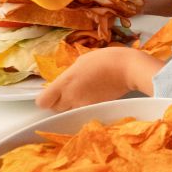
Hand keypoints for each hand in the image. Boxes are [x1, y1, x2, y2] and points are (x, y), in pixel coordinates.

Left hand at [36, 46, 164, 112]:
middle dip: (59, 102)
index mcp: (65, 82)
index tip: (51, 94)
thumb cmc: (105, 59)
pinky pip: (83, 112)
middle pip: (55, 109)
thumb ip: (70, 74)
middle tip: (69, 92)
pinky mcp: (95, 109)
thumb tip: (66, 81)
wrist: (128, 69)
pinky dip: (85, 108)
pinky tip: (93, 97)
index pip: (43, 102)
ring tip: (83, 94)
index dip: (45, 99)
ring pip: (69, 112)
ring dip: (72, 106)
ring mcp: (84, 105)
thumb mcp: (82, 60)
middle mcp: (71, 97)